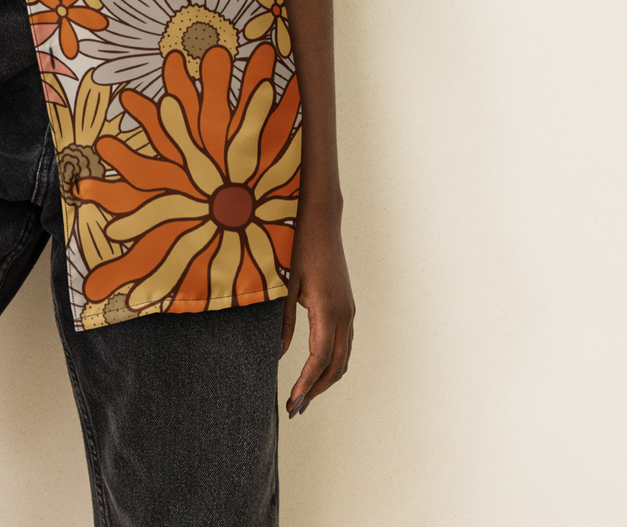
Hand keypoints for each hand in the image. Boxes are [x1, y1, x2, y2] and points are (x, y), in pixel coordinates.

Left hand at [279, 198, 354, 416]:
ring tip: (303, 395)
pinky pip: (344, 343)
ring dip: (326, 379)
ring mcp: (349, 309)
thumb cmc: (298, 246)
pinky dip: (332, 362)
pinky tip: (315, 369)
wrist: (321, 219)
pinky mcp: (347, 304)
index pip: (319, 359)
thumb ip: (282, 321)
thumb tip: (278, 355)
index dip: (306, 383)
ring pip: (343, 357)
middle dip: (316, 389)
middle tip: (295, 408)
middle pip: (336, 365)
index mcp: (327, 309)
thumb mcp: (285, 283)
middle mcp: (344, 313)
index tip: (292, 402)